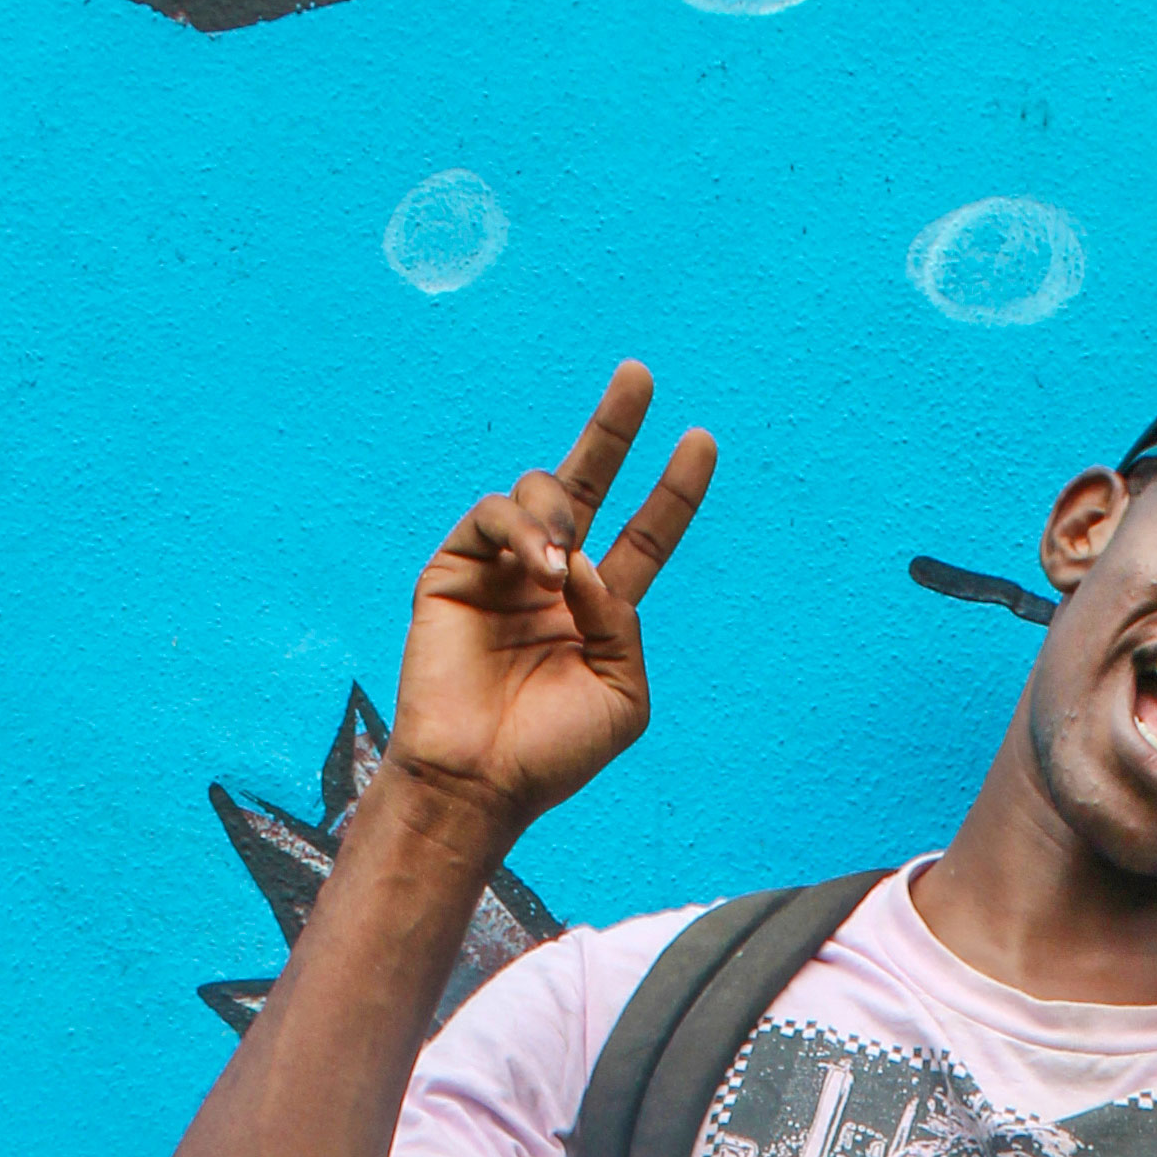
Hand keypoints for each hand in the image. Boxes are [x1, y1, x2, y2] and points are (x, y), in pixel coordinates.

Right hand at [379, 360, 717, 841]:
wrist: (479, 782)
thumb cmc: (551, 754)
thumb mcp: (622, 694)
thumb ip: (623, 622)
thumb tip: (586, 560)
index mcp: (598, 610)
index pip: (643, 536)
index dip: (673, 491)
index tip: (702, 441)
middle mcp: (552, 578)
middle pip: (589, 483)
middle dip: (614, 427)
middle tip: (641, 375)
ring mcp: (502, 569)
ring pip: (540, 493)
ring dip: (558, 517)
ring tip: (558, 569)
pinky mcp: (455, 568)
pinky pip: (493, 516)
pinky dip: (523, 533)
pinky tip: (539, 572)